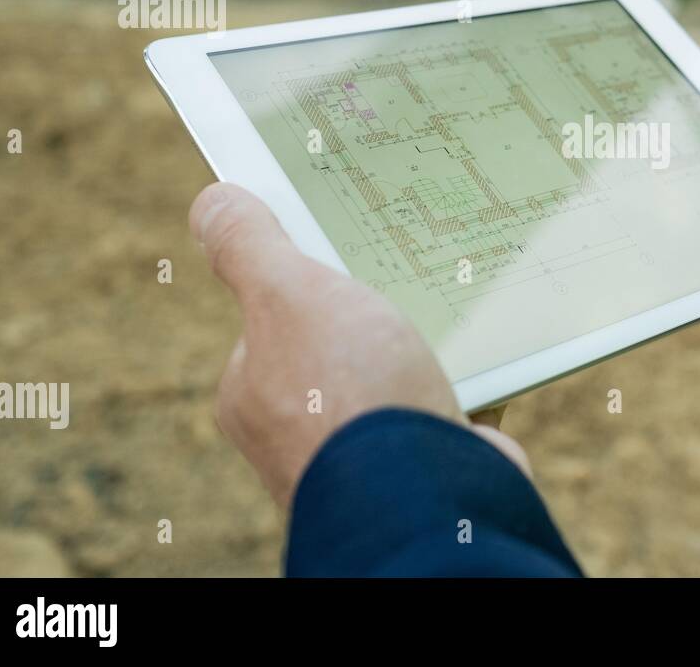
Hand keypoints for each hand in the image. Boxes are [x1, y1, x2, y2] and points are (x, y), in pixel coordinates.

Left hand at [189, 182, 526, 505]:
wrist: (429, 497)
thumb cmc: (350, 397)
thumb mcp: (291, 296)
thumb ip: (251, 248)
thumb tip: (213, 202)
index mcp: (255, 391)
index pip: (277, 313)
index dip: (314, 272)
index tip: (352, 241)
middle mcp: (302, 430)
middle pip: (345, 341)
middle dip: (382, 310)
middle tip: (414, 271)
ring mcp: (366, 452)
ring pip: (401, 375)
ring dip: (431, 346)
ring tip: (456, 316)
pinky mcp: (426, 466)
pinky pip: (450, 407)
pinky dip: (469, 384)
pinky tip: (486, 363)